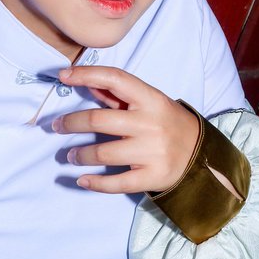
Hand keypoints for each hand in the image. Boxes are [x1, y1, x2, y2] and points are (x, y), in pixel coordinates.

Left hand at [52, 65, 199, 193]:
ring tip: (71, 155)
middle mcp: (150, 123)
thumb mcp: (150, 103)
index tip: (63, 76)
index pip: (115, 79)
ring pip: (103, 153)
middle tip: (57, 127)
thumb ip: (119, 95)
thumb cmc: (168, 124)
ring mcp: (152, 152)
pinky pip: (116, 182)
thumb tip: (87, 83)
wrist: (202, 155)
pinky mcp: (152, 176)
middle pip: (99, 120)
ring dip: (80, 155)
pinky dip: (95, 183)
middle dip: (71, 123)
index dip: (86, 75)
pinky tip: (82, 180)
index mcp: (151, 99)